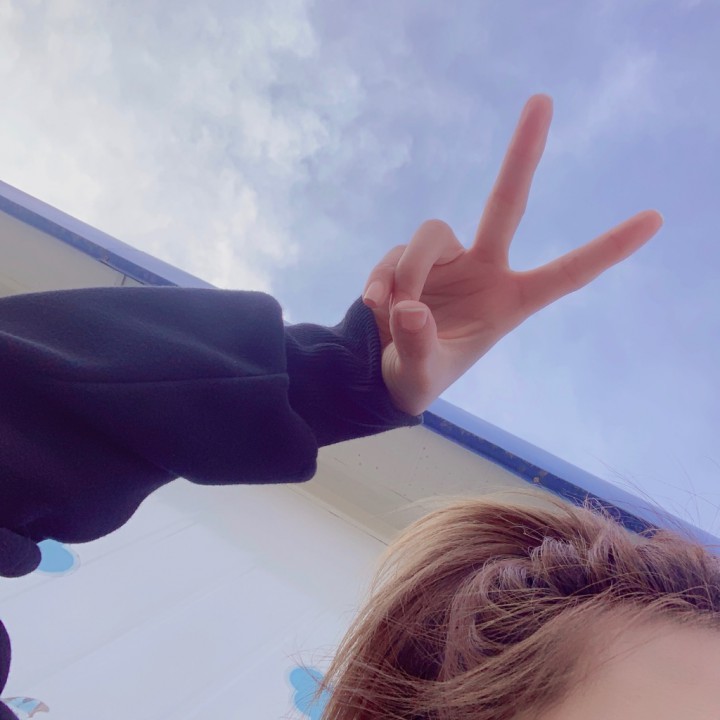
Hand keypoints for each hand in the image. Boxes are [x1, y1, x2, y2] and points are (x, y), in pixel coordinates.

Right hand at [362, 94, 662, 415]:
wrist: (383, 370)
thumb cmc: (420, 376)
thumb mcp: (421, 375)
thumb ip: (418, 346)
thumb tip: (408, 306)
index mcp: (510, 301)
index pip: (566, 273)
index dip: (607, 249)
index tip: (654, 219)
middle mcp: (484, 269)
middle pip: (506, 204)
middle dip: (523, 155)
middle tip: (543, 100)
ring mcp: (448, 259)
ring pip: (430, 234)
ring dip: (408, 270)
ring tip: (387, 308)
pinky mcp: (412, 257)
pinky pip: (396, 253)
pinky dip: (382, 276)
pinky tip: (373, 302)